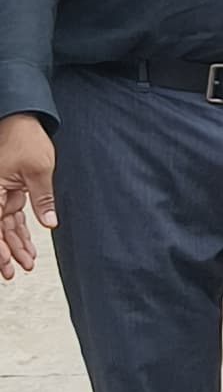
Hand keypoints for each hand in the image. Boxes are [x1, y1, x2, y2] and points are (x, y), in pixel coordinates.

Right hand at [0, 113, 56, 277]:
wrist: (23, 120)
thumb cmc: (25, 138)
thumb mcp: (39, 170)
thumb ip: (43, 199)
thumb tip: (49, 223)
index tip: (6, 262)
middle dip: (6, 252)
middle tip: (13, 271)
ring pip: (4, 226)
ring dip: (15, 244)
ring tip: (26, 263)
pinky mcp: (7, 192)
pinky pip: (11, 217)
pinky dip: (19, 231)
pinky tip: (27, 246)